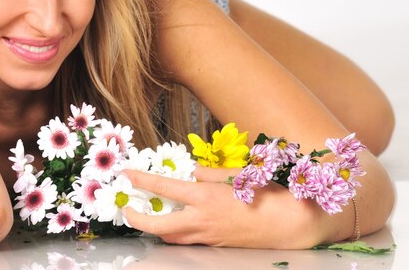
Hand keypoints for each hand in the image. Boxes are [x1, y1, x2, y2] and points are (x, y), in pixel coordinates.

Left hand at [122, 166, 325, 248]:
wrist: (290, 224)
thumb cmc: (267, 194)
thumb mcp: (236, 175)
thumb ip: (209, 173)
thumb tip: (192, 171)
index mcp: (205, 198)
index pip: (164, 187)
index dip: (142, 180)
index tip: (127, 173)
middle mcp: (202, 220)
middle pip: (159, 226)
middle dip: (137, 220)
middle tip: (127, 209)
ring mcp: (209, 236)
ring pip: (172, 237)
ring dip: (157, 228)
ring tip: (148, 214)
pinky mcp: (216, 245)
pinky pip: (188, 241)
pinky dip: (176, 234)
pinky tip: (177, 223)